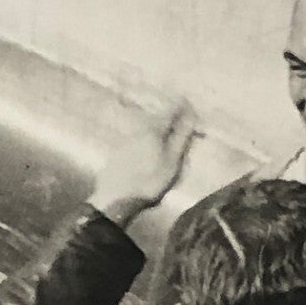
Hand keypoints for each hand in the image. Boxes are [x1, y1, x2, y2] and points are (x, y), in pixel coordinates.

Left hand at [88, 103, 197, 227]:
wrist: (115, 198)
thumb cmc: (149, 181)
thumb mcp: (171, 161)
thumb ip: (180, 138)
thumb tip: (190, 116)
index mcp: (153, 129)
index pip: (171, 109)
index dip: (182, 106)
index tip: (190, 106)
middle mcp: (139, 128)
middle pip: (157, 117)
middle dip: (170, 116)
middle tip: (181, 118)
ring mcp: (126, 139)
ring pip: (146, 126)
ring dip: (158, 127)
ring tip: (168, 134)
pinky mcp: (118, 150)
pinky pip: (138, 137)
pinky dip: (147, 137)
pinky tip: (149, 147)